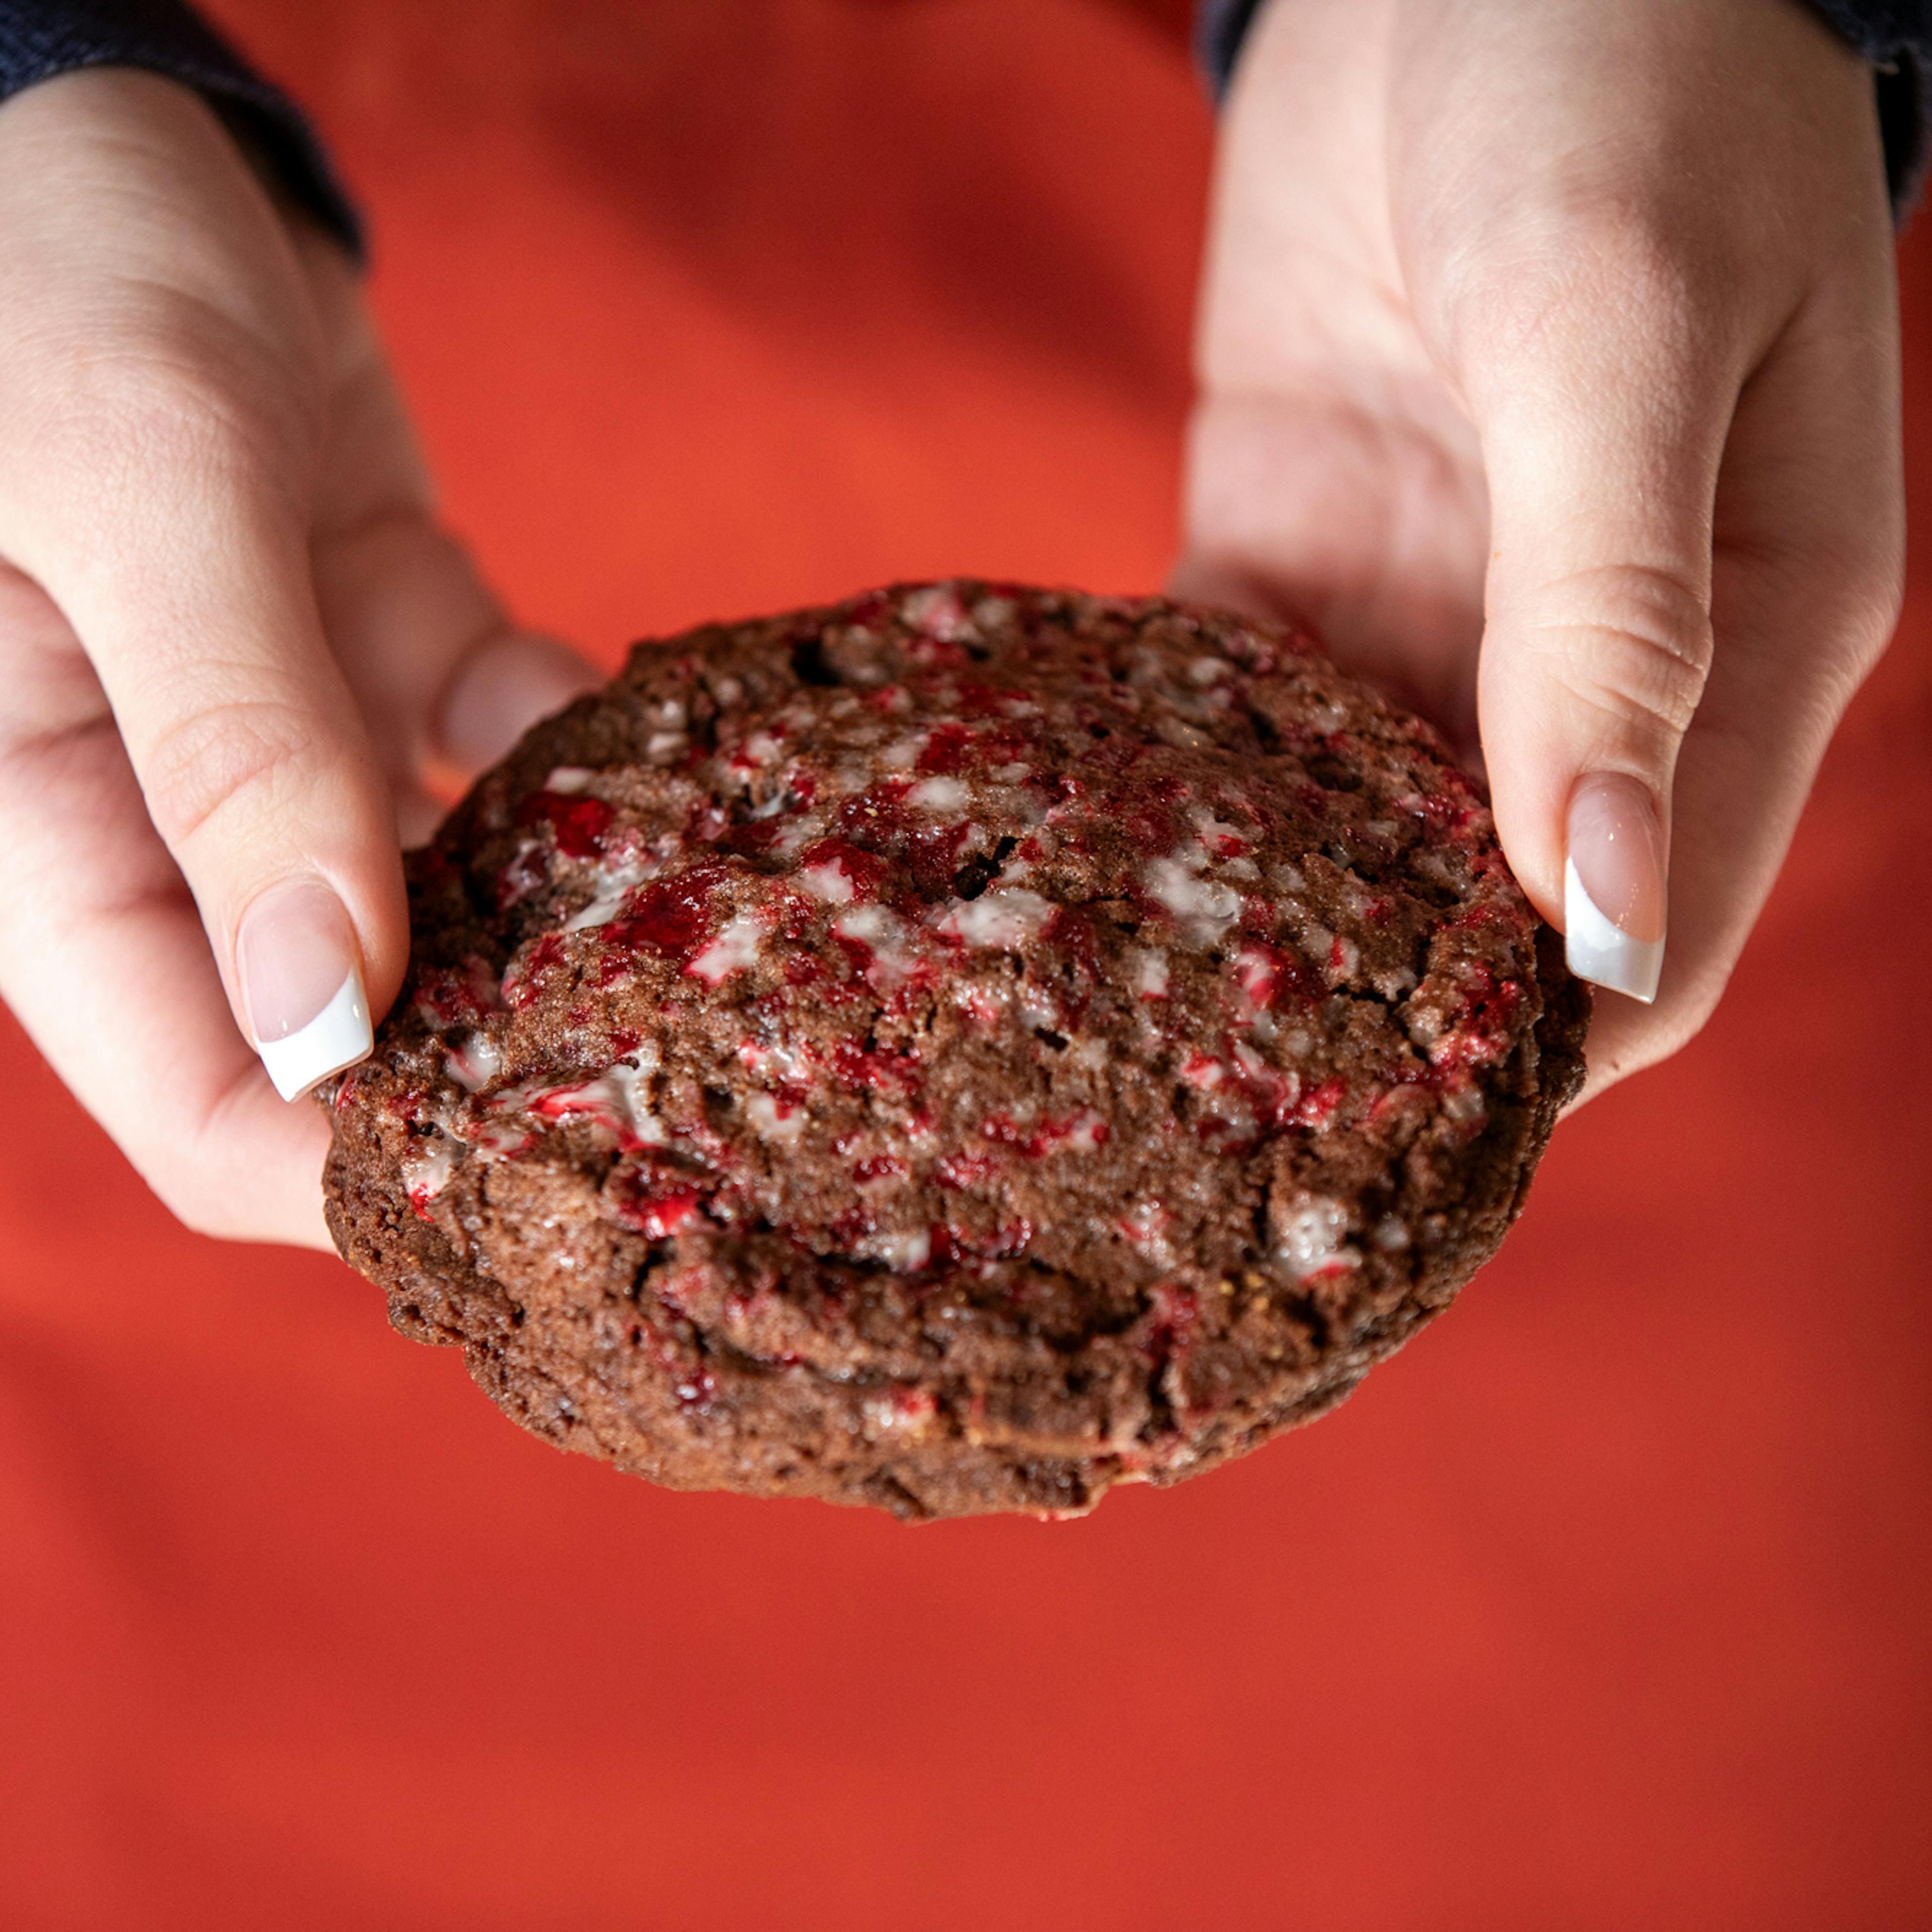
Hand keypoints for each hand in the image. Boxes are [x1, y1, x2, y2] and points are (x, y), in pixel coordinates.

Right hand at [0, 70, 596, 1244]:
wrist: (117, 131)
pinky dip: (589, 750)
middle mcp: (175, 826)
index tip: (529, 1194)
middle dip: (500, 1060)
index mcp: (46, 839)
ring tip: (716, 934)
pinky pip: (506, 742)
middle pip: (348, 1034)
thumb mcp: (133, 488)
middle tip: (684, 1075)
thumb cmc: (48, 268)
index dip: (351, 1176)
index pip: (196, 1104)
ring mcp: (293, 748)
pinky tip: (675, 752)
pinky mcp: (386, 654)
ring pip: (449, 898)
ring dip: (570, 911)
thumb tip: (330, 1003)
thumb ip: (233, 743)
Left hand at [1173, 0, 1903, 1098]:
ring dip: (1247, 933)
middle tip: (1217, 1136)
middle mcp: (1581, 670)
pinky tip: (1072, 860)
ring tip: (1118, 1035)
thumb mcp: (1622, 327)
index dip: (1540, 1066)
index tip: (1401, 1158)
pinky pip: (1220, 728)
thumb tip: (1599, 907)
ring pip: (1338, 848)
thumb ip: (1617, 612)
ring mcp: (1427, 627)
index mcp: (1740, 644)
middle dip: (1372, 1033)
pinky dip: (1157, 794)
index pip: (1652, 945)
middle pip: (1479, 930)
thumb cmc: (1614, 81)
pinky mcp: (1292, 565)